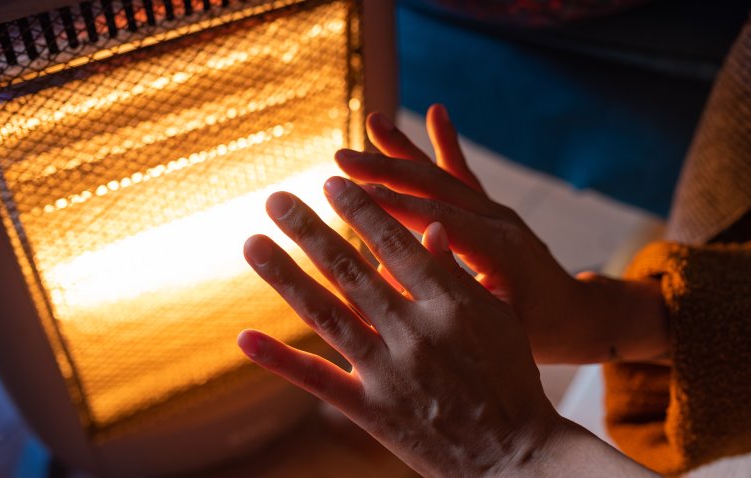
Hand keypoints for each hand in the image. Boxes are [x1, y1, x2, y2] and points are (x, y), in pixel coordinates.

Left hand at [238, 178, 563, 476]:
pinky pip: (319, 380)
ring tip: (252, 242)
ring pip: (327, 314)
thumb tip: (428, 227)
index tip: (330, 182)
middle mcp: (415, 333)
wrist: (517, 456)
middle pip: (350, 270)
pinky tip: (245, 336)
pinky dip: (280, 358)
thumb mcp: (497, 317)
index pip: (395, 244)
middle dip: (308, 230)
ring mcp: (389, 373)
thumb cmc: (511, 379)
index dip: (359, 210)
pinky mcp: (371, 411)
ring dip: (285, 276)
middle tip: (275, 198)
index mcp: (450, 305)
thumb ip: (456, 274)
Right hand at [336, 105, 667, 363]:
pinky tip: (436, 113)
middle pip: (434, 187)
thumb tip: (397, 265)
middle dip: (385, 170)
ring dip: (405, 150)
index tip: (349, 190)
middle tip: (340, 156)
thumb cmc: (538, 333)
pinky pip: (463, 174)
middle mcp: (498, 221)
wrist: (578, 318)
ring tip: (374, 121)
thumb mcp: (496, 325)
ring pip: (443, 175)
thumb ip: (453, 293)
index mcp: (499, 249)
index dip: (390, 204)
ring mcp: (497, 211)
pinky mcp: (493, 210)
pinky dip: (446, 144)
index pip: (435, 218)